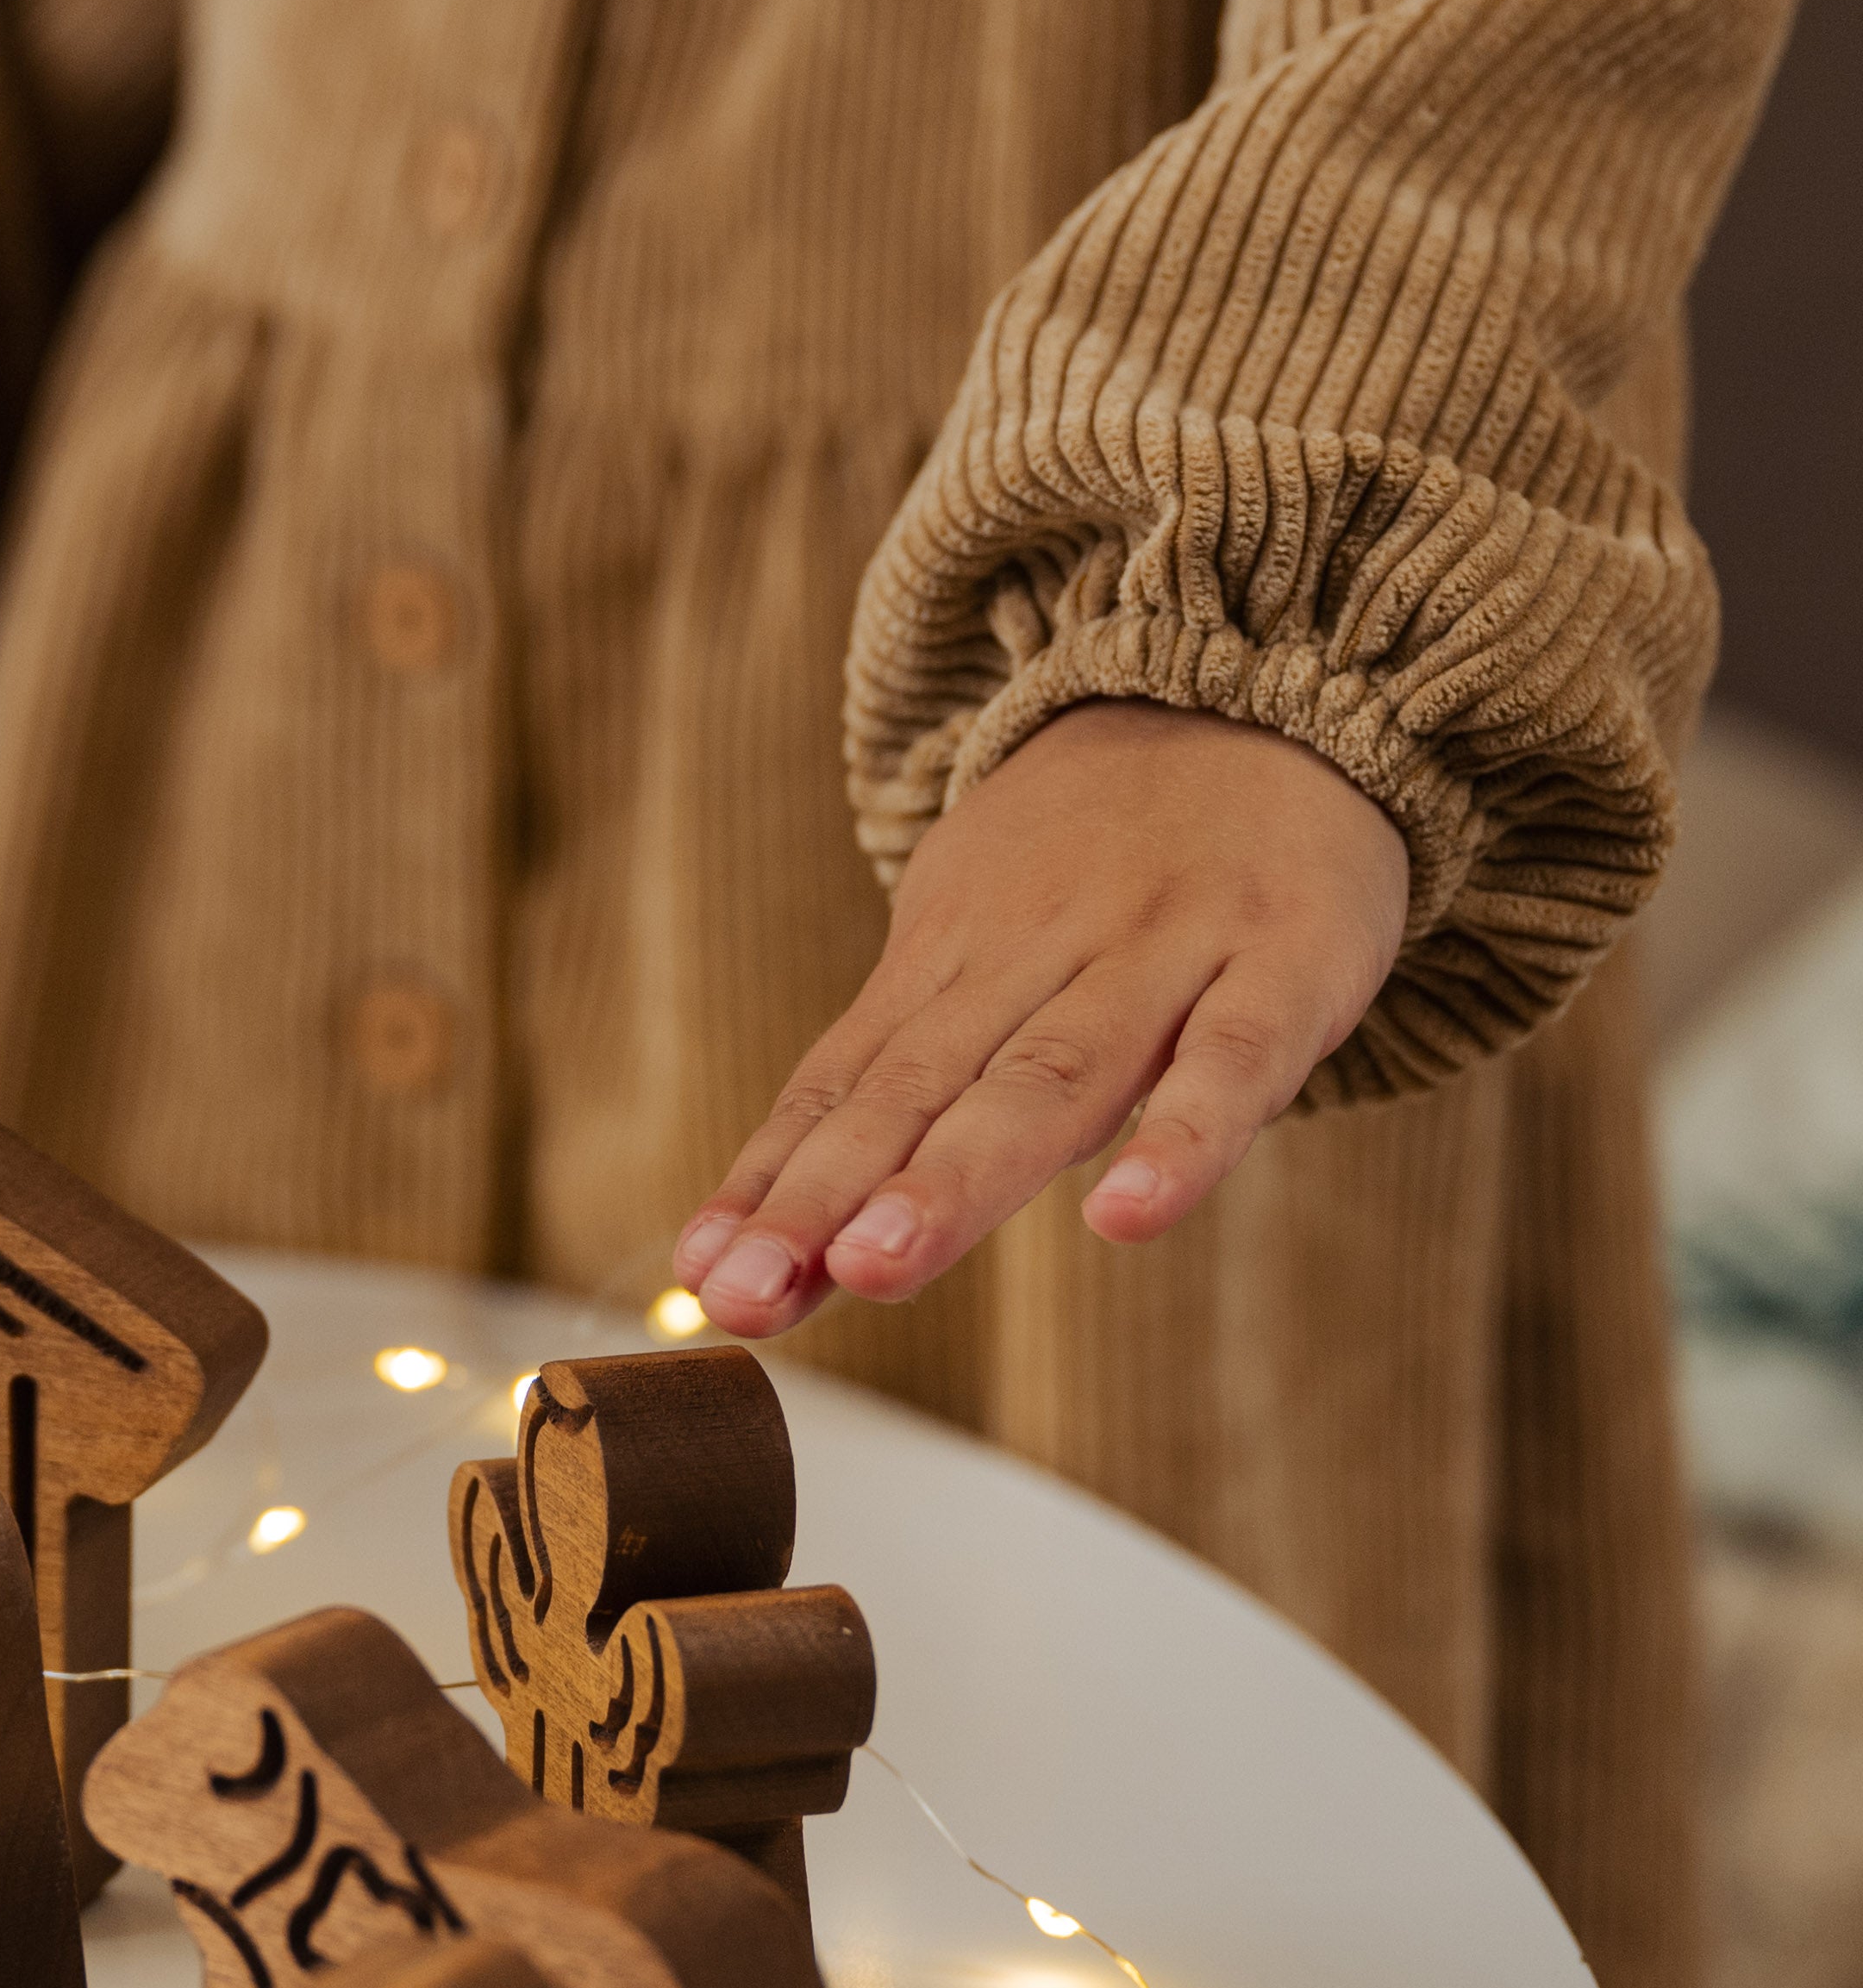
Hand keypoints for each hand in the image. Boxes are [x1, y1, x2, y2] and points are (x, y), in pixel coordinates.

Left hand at [674, 701, 1408, 1336]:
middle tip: (747, 1289)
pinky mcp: (1285, 964)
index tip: (702, 1275)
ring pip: (1047, 1079)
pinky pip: (1231, 1062)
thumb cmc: (1100, 865)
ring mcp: (1160, 956)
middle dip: (826, 1195)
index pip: (842, 1084)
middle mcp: (1036, 956)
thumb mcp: (982, 943)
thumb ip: (901, 1087)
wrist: (1267, 698)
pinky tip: (1125, 1219)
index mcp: (950, 957)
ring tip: (876, 1264)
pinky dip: (1180, 1142)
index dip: (770, 1183)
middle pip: (917, 1089)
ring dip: (955, 1178)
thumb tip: (785, 1226)